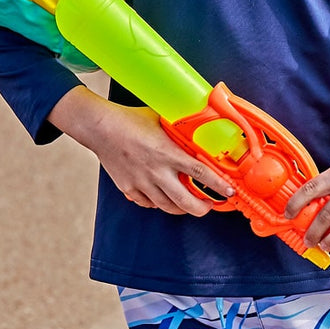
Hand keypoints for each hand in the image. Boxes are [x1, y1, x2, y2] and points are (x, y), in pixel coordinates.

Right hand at [48, 88, 233, 215]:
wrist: (99, 127)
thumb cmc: (131, 119)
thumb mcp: (161, 120)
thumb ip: (180, 131)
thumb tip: (200, 133)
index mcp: (168, 152)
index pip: (200, 173)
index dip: (218, 185)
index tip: (229, 192)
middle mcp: (156, 171)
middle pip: (186, 202)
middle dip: (203, 208)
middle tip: (210, 205)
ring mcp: (142, 183)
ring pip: (168, 207)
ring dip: (183, 208)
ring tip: (190, 203)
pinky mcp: (129, 188)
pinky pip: (149, 204)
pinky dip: (159, 203)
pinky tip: (164, 197)